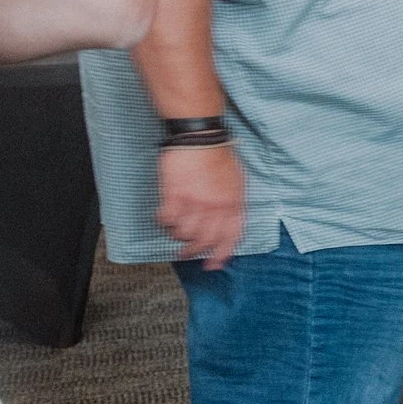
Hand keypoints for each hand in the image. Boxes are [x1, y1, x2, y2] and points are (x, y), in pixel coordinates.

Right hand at [157, 144, 245, 268]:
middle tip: (187, 255)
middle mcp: (215, 207)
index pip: (230, 238)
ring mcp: (194, 202)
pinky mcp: (174, 195)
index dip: (222, 254)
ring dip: (179, 237)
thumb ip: (234, 204)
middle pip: (205, 240)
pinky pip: (166, 220)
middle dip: (195, 252)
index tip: (214, 265)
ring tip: (176, 233)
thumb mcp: (238, 182)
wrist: (202, 138)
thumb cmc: (220, 157)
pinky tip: (164, 218)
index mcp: (234, 204)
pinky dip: (164, 223)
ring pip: (184, 233)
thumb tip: (230, 223)